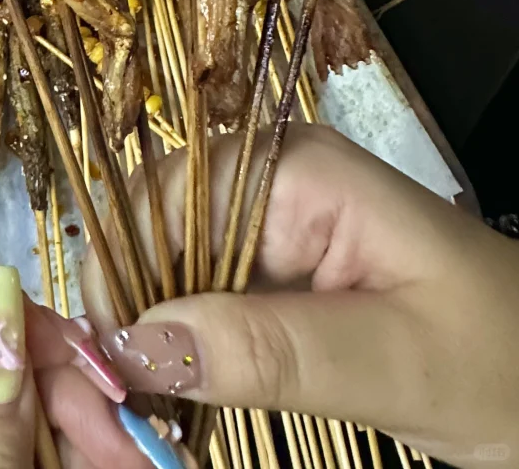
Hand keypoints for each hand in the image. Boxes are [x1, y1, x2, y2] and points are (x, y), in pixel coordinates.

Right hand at [82, 125, 518, 468]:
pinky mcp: (280, 274)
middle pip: (154, 230)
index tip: (103, 368)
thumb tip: (135, 343)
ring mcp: (275, 227)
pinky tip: (177, 399)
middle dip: (127, 311)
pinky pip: (203, 300)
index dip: (121, 275)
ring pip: (169, 269)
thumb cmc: (500, 361)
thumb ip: (266, 349)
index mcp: (295, 171)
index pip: (164, 199)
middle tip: (117, 405)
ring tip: (142, 410)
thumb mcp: (389, 363)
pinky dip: (183, 351)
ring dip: (149, 337)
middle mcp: (271, 182)